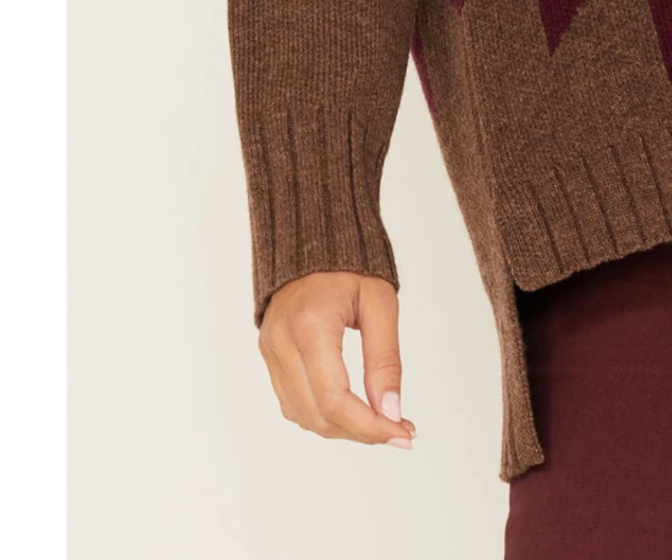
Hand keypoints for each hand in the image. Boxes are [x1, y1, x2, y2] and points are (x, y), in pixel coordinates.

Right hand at [258, 271, 417, 447]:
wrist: (312, 236)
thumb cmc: (350, 264)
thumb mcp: (380, 303)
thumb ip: (385, 359)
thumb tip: (391, 411)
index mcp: (310, 326)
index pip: (335, 399)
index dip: (369, 426)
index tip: (402, 434)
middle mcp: (281, 343)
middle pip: (317, 414)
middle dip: (361, 431)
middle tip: (399, 430)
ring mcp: (269, 351)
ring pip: (303, 415)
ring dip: (342, 428)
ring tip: (380, 421)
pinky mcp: (269, 355)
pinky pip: (293, 401)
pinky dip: (323, 414)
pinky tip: (352, 409)